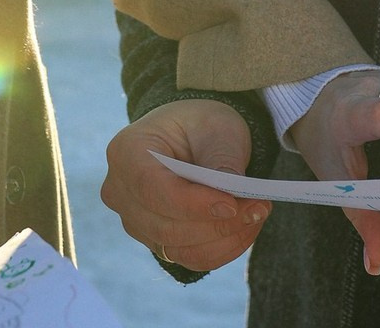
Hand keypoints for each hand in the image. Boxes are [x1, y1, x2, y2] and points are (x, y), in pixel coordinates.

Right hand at [101, 100, 271, 271]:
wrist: (191, 133)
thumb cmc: (200, 123)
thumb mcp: (216, 128)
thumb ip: (222, 161)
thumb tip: (233, 200)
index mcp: (127, 151)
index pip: (153, 189)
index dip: (192, 204)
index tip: (232, 205)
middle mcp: (121, 190)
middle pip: (166, 225)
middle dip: (217, 223)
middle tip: (259, 207)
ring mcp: (134, 219)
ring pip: (179, 247)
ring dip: (223, 238)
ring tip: (257, 214)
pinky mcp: (154, 239)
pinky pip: (188, 258)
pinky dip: (220, 249)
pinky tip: (244, 229)